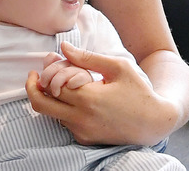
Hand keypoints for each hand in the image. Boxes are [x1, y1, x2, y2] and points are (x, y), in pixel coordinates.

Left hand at [26, 42, 176, 145]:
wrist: (155, 122)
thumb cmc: (139, 91)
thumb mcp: (118, 67)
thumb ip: (87, 57)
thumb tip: (63, 47)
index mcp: (88, 98)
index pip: (50, 85)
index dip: (46, 72)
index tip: (48, 62)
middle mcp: (81, 118)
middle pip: (40, 104)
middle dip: (32, 88)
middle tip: (35, 77)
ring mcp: (82, 131)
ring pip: (52, 114)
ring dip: (51, 99)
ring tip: (64, 84)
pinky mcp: (86, 140)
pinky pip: (64, 123)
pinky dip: (63, 110)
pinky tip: (76, 99)